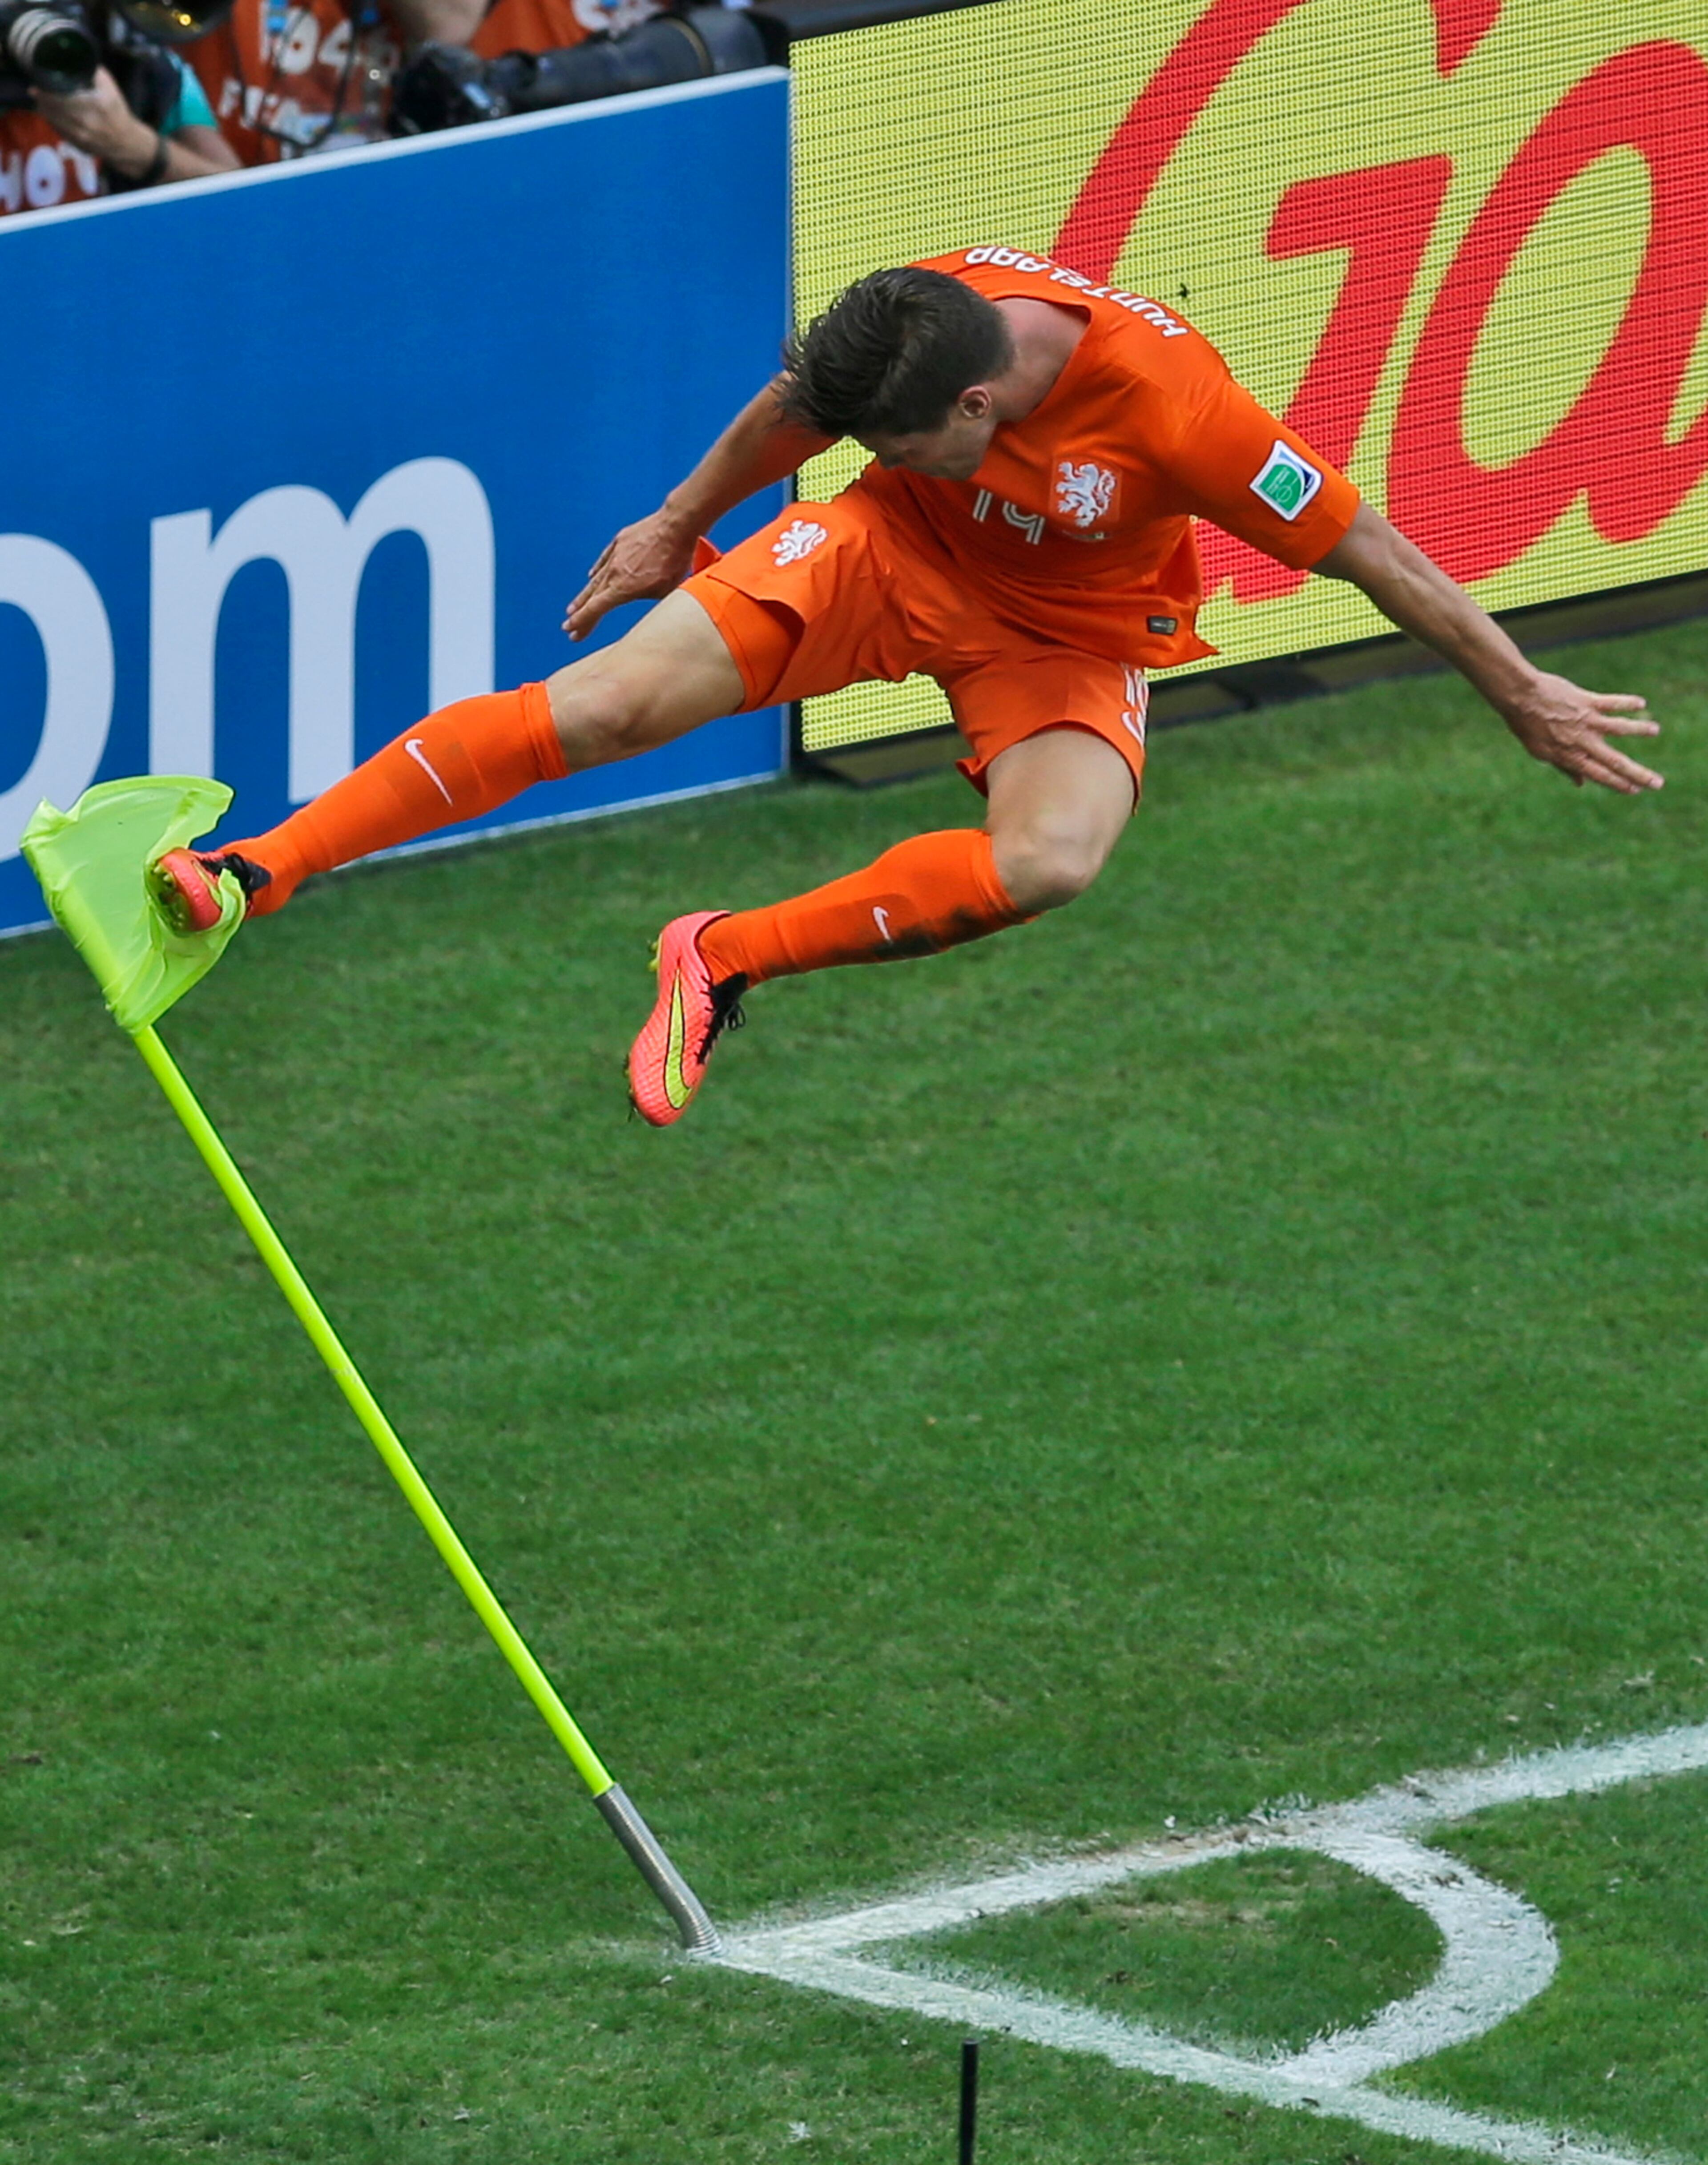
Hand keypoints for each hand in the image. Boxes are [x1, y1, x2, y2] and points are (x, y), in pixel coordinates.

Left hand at [34, 68, 157, 173]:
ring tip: (40, 100)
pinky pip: (56, 129)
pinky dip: (51, 120)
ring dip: (43, 109)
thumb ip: (94, 72)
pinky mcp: (76, 144)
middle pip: (52, 107)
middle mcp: (86, 122)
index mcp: (95, 105)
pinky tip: (50, 113)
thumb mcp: (111, 89)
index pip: (61, 95)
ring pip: (51, 119)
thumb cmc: (118, 113)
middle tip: (36, 90)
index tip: (40, 81)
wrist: (126, 144)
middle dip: (41, 98)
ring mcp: (80, 135)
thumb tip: (78, 57)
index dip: (46, 89)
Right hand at [563, 509, 697, 641]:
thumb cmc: (674, 559)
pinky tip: (592, 575)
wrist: (675, 526)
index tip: (572, 631)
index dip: (583, 621)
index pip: (596, 609)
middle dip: (580, 614)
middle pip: (592, 597)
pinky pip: (604, 559)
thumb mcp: (665, 591)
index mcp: (623, 587)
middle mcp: (614, 572)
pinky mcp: (621, 541)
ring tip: (574, 607)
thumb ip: (650, 601)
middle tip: (569, 626)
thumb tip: (651, 608)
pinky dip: (597, 569)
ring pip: (596, 579)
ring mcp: (616, 555)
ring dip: (585, 594)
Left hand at [1499, 672, 1661, 794]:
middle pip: (1616, 761)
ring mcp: (1586, 721)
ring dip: (1639, 730)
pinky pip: (1613, 703)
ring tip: (1655, 731)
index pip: (1600, 776)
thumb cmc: (1527, 725)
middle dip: (1638, 774)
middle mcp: (1582, 742)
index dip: (1618, 784)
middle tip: (1658, 783)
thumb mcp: (1541, 752)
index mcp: (1571, 756)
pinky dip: (1628, 703)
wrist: (1519, 697)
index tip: (1635, 791)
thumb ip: (1564, 766)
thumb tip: (1581, 783)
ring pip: (1620, 729)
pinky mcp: (1587, 701)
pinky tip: (1642, 703)